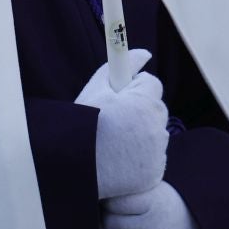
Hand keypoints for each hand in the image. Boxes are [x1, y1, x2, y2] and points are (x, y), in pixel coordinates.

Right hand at [72, 50, 167, 199]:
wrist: (71, 171)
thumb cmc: (81, 126)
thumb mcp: (96, 90)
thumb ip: (122, 66)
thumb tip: (144, 53)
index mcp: (145, 104)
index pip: (151, 84)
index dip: (133, 88)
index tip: (117, 96)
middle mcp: (156, 129)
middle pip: (155, 110)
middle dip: (139, 111)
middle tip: (112, 122)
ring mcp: (157, 155)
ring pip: (153, 135)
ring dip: (140, 135)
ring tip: (111, 144)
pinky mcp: (154, 175)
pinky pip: (152, 159)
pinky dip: (140, 159)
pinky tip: (119, 162)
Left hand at [101, 183, 201, 228]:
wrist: (198, 227)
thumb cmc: (162, 205)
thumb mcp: (151, 188)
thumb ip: (125, 190)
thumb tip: (92, 195)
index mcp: (156, 201)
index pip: (114, 202)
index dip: (111, 202)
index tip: (117, 201)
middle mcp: (157, 227)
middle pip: (111, 225)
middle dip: (110, 220)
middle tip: (120, 218)